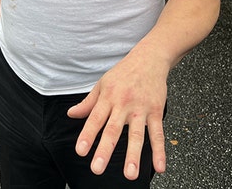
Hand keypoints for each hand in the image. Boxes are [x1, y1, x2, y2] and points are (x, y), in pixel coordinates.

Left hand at [66, 50, 168, 179]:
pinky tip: (160, 167)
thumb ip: (88, 102)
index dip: (87, 135)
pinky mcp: (156, 111)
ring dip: (133, 155)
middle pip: (113, 130)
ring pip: (137, 134)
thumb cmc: (124, 73)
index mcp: (107, 97)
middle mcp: (123, 104)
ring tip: (130, 174)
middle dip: (105, 150)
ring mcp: (141, 108)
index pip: (95, 119)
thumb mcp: (102, 84)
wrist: (149, 58)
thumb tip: (71, 114)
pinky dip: (159, 151)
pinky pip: (158, 133)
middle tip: (97, 169)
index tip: (81, 151)